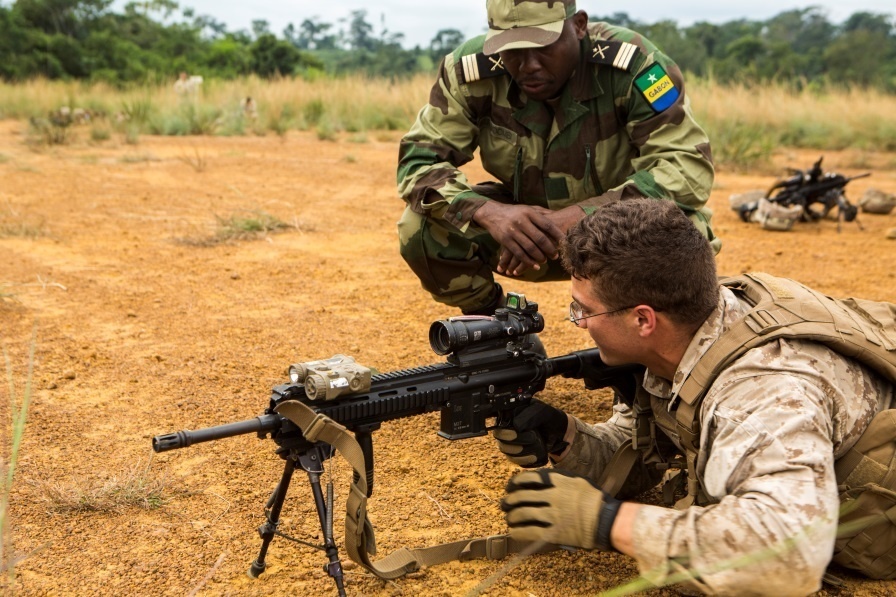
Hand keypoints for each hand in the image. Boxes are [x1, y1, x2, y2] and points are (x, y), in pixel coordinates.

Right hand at [472, 202, 567, 275]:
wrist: (492, 213)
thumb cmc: (514, 212)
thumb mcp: (527, 208)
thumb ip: (541, 212)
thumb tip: (558, 215)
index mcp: (529, 213)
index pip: (546, 225)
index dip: (557, 234)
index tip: (564, 242)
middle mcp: (521, 221)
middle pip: (540, 238)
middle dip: (550, 249)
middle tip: (556, 256)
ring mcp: (513, 231)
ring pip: (530, 248)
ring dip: (540, 257)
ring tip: (545, 260)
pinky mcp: (505, 241)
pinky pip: (519, 254)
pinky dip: (528, 262)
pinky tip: (535, 266)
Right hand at [492, 400, 569, 467]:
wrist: (557, 431)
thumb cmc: (548, 417)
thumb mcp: (542, 411)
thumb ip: (530, 415)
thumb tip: (516, 426)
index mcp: (508, 416)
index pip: (498, 428)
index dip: (505, 433)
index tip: (518, 432)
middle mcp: (505, 431)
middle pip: (501, 443)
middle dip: (518, 442)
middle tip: (533, 437)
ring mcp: (510, 444)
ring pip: (508, 454)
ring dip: (524, 452)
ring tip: (538, 444)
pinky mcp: (517, 455)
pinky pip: (517, 462)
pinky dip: (527, 460)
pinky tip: (537, 454)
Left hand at [501, 469, 619, 549]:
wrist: (606, 521)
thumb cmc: (595, 500)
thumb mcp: (578, 481)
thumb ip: (560, 478)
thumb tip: (544, 478)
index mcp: (558, 483)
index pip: (529, 478)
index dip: (516, 482)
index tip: (511, 485)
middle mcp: (552, 497)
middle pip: (522, 496)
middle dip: (510, 500)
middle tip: (506, 503)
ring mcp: (552, 516)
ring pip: (522, 514)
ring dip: (512, 516)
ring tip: (509, 518)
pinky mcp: (554, 533)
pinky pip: (529, 532)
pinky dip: (518, 532)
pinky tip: (514, 532)